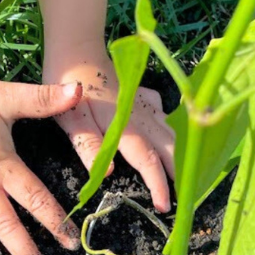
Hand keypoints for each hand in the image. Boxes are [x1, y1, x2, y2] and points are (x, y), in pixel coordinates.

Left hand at [45, 49, 175, 211]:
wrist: (77, 48)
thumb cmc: (69, 86)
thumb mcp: (71, 119)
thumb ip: (88, 146)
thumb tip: (106, 175)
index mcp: (124, 127)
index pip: (148, 161)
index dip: (159, 185)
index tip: (165, 206)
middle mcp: (142, 118)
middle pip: (169, 149)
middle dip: (180, 173)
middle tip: (185, 197)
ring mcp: (146, 105)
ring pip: (172, 133)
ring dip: (179, 153)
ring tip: (183, 173)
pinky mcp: (143, 95)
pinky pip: (164, 114)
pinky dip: (170, 128)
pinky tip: (166, 133)